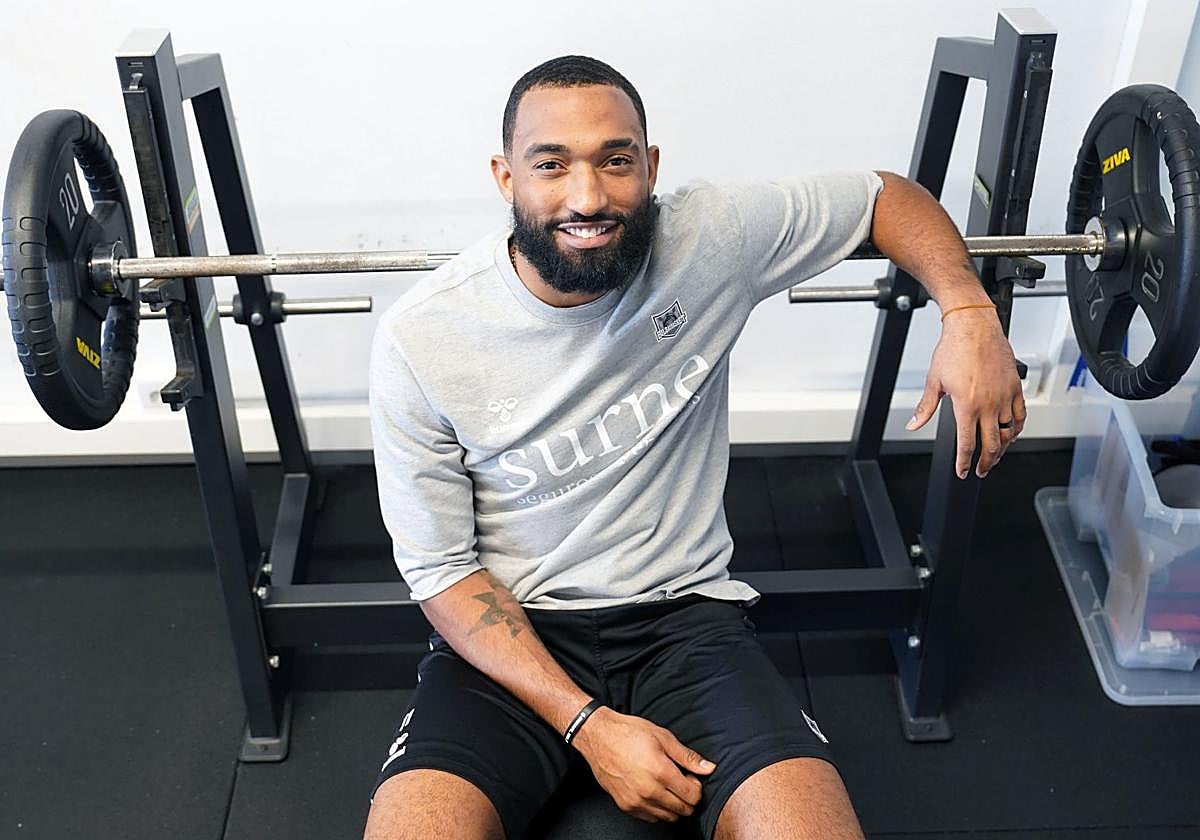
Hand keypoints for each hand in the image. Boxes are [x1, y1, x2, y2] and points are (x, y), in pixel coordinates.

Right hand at [571, 706, 714, 822]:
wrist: (598, 737)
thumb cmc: (629, 733)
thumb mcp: (662, 737)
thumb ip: (687, 756)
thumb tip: (709, 768)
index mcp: (661, 772)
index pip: (693, 796)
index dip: (696, 786)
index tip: (689, 776)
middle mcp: (649, 790)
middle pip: (683, 809)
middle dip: (687, 797)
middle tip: (679, 780)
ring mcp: (636, 801)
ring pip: (668, 817)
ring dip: (673, 805)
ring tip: (665, 785)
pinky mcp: (626, 806)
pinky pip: (651, 818)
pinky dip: (657, 809)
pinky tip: (653, 791)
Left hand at [906, 306, 1024, 477]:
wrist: (974, 326)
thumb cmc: (954, 348)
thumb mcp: (934, 381)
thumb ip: (925, 408)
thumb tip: (914, 424)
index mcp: (967, 405)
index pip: (967, 444)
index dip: (965, 462)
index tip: (963, 471)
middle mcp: (989, 403)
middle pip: (991, 444)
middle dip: (986, 462)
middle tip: (982, 470)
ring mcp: (1005, 395)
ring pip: (1008, 432)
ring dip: (1002, 448)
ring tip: (995, 456)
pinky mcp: (1015, 387)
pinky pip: (1020, 414)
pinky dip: (1016, 428)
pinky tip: (1011, 433)